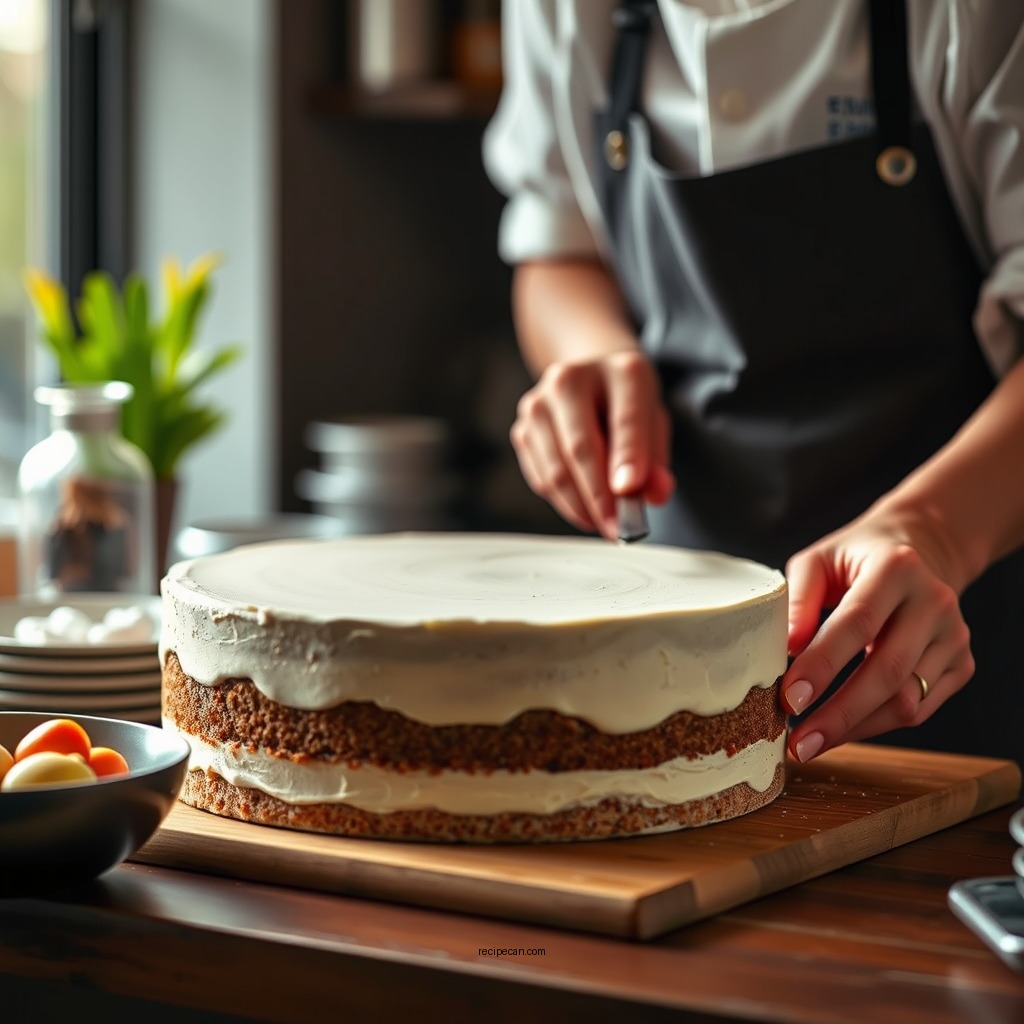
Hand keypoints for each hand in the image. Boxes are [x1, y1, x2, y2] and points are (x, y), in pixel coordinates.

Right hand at [509, 351, 674, 537]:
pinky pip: (541, 479)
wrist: (592, 380)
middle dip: (600, 498)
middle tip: (617, 529)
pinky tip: (584, 508)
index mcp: (621, 370)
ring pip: (556, 470)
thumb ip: (656, 463)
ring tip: (604, 524)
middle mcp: (572, 379)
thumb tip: (653, 494)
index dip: (628, 458)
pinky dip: (564, 502)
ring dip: (581, 507)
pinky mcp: (522, 429)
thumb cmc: (626, 407)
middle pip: (581, 447)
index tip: (630, 492)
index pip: (626, 419)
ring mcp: (539, 403)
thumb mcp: (654, 426)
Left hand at [782, 507, 973, 761]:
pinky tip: (844, 730)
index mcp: (896, 568)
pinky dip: (877, 725)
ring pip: (907, 699)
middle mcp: (934, 602)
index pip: (857, 623)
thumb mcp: (819, 561)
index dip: (822, 665)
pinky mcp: (962, 663)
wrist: (921, 550)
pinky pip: (920, 708)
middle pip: (887, 671)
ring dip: (857, 728)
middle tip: (800, 744)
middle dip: (839, 714)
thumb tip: (787, 648)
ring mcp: (954, 636)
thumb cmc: (857, 558)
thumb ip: (799, 599)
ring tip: (813, 743)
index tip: (789, 698)